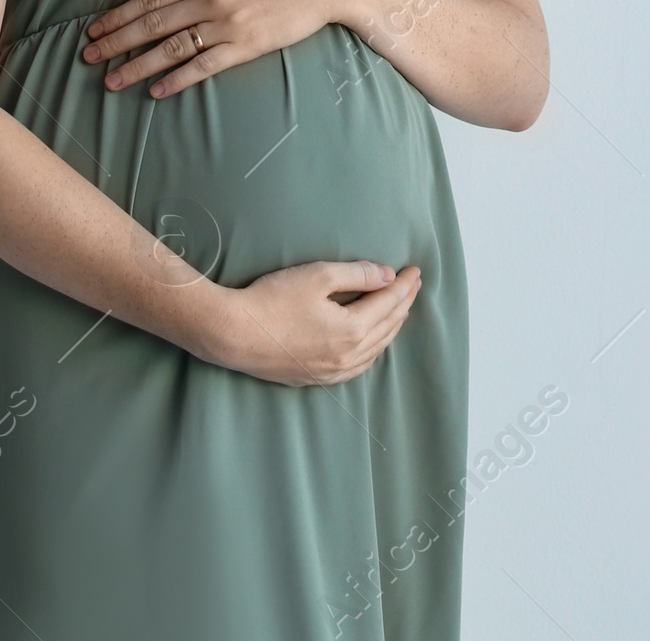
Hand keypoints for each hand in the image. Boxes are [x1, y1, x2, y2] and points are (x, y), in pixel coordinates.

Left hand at [82, 0, 353, 97]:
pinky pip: (205, 66)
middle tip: (88, 57)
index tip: (95, 29)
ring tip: (112, 81)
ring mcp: (228, 24)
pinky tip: (157, 90)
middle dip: (117, 41)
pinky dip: (179, 79)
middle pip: (153, 23)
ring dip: (138, 65)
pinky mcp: (247, 46)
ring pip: (173, 48)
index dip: (119, 15)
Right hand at [194, 258, 422, 385]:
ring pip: (374, 351)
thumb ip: (357, 274)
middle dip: (402, 304)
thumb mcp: (318, 275)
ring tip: (398, 310)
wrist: (234, 334)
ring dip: (390, 328)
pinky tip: (371, 343)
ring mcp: (331, 372)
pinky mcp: (314, 378)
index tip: (415, 270)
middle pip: (386, 328)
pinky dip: (372, 350)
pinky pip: (357, 366)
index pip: (388, 303)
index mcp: (352, 330)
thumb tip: (387, 275)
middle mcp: (347, 357)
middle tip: (412, 286)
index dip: (404, 285)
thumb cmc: (273, 300)